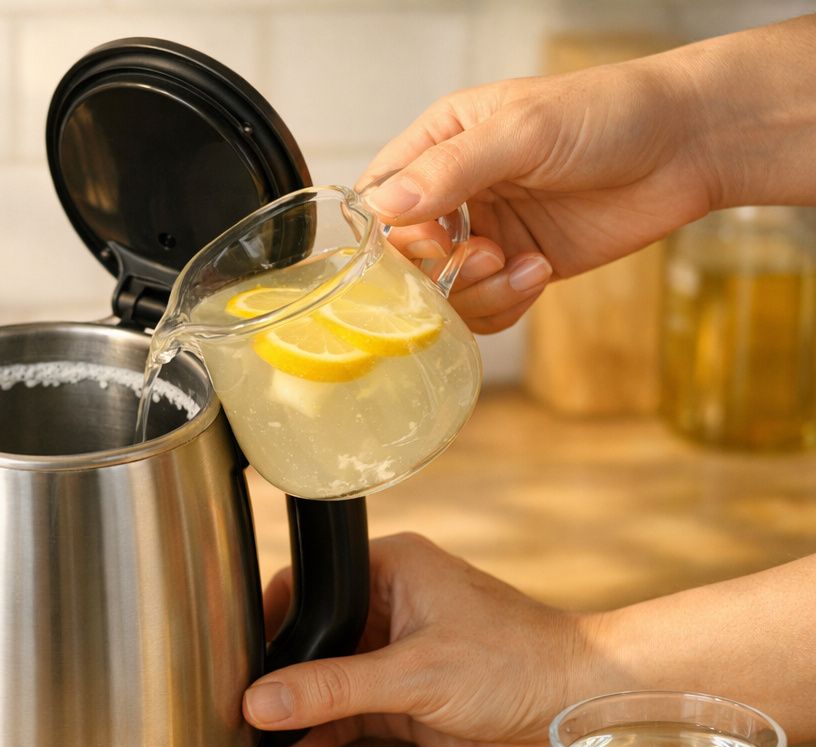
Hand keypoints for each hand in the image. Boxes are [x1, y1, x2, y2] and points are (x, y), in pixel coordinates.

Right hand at [244, 533, 598, 746]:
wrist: (582, 709)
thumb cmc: (519, 661)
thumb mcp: (414, 673)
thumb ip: (333, 688)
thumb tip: (260, 702)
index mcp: (389, 568)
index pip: (307, 586)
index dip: (270, 620)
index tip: (235, 658)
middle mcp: (388, 606)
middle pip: (312, 636)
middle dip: (279, 673)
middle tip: (240, 705)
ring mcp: (397, 655)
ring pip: (327, 680)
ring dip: (301, 709)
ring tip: (262, 738)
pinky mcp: (408, 700)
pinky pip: (351, 714)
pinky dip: (326, 733)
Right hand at [359, 58, 713, 333]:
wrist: (690, 144)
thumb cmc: (610, 114)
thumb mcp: (523, 131)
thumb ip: (451, 169)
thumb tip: (384, 208)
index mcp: (441, 143)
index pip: (379, 198)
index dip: (393, 232)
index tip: (431, 239)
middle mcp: (456, 191)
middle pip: (405, 258)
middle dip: (439, 270)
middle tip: (486, 255)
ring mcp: (487, 232)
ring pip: (443, 292)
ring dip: (475, 293)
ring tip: (522, 266)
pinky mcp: (520, 266)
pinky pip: (484, 309)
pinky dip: (504, 306)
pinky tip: (540, 274)